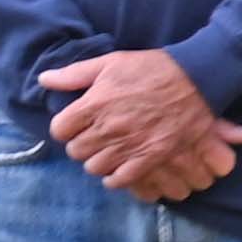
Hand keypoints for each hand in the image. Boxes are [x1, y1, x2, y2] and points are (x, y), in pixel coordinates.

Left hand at [37, 49, 241, 200]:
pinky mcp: (150, 157)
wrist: (196, 78)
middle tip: (94, 138)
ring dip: (99, 160)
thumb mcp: (111, 62)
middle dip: (82, 144)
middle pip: (76, 151)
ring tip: (109, 152)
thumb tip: (44, 79)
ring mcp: (129, 145)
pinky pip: (120, 179)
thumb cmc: (152, 68)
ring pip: (95, 167)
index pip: (59, 129)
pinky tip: (120, 168)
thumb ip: (74, 74)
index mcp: (94, 103)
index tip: (76, 125)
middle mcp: (108, 127)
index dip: (66, 128)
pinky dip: (116, 177)